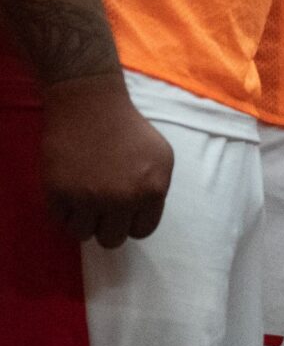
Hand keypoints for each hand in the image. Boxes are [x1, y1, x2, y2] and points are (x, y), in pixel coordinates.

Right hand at [41, 74, 173, 246]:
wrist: (90, 106)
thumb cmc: (129, 130)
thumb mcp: (162, 158)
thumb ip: (157, 189)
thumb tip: (144, 216)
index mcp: (151, 192)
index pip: (142, 231)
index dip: (131, 222)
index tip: (123, 211)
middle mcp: (122, 199)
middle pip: (112, 239)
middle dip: (107, 226)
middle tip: (101, 208)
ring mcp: (88, 197)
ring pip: (83, 234)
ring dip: (83, 221)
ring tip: (83, 201)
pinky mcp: (58, 192)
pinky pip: (60, 221)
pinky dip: (63, 212)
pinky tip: (69, 194)